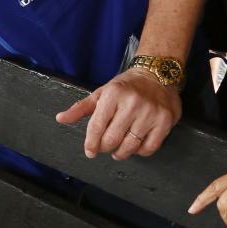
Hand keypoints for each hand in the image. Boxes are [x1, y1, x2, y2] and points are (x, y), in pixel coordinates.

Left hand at [56, 68, 181, 160]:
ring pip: (130, 146)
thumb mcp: (100, 93)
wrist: (157, 74)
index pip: (97, 127)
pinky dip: (139, 152)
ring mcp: (151, 112)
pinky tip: (135, 145)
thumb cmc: (125, 87)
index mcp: (113, 95)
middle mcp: (132, 103)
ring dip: (121, 153)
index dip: (91, 144)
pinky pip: (149, 148)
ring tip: (118, 149)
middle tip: (106, 147)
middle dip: (105, 148)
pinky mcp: (166, 121)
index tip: (90, 152)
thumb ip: (80, 108)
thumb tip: (60, 119)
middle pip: (112, 139)